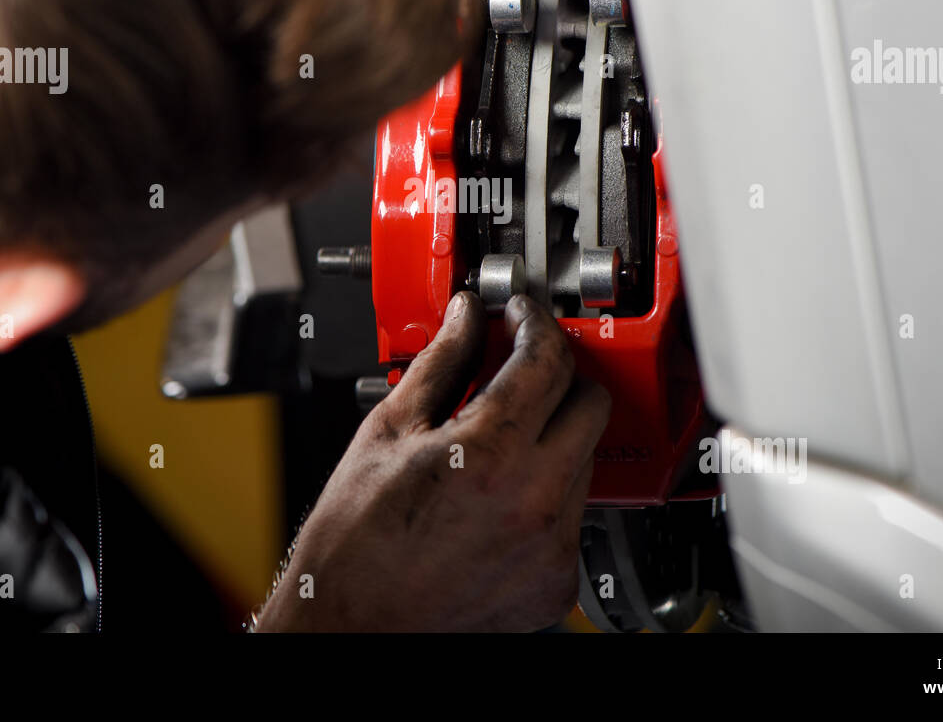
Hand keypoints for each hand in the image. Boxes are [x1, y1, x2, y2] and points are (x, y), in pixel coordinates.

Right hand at [255, 291, 609, 630]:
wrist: (352, 628)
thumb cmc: (355, 544)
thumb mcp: (388, 431)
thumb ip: (440, 363)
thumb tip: (464, 318)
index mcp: (491, 452)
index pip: (547, 359)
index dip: (534, 323)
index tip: (519, 315)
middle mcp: (536, 499)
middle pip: (590, 403)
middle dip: (556, 376)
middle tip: (517, 369)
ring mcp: (553, 545)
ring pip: (586, 457)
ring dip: (553, 435)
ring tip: (496, 440)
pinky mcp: (558, 581)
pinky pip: (573, 513)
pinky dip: (546, 492)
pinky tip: (500, 493)